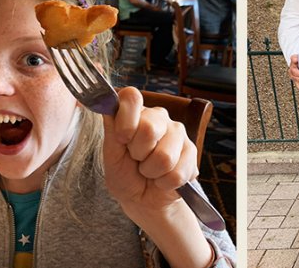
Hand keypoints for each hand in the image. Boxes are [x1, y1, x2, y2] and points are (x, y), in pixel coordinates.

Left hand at [103, 87, 197, 212]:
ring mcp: (178, 133)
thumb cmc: (124, 175)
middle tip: (136, 159)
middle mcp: (159, 117)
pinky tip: (162, 179)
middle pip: (149, 128)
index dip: (125, 120)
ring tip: (149, 171)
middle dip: (138, 153)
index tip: (122, 139)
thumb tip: (107, 101)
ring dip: (151, 171)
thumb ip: (111, 128)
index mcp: (137, 112)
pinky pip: (177, 172)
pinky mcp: (192, 152)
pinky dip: (164, 183)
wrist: (141, 200)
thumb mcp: (111, 153)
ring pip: (164, 156)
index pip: (131, 97)